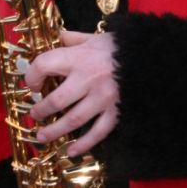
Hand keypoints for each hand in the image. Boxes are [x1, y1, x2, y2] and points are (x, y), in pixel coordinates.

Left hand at [26, 30, 118, 156]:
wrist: (154, 56)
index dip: (31, 75)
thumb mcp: (96, 37)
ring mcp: (103, 98)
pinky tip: (71, 151)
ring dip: (54, 131)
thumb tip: (58, 36)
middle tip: (34, 116)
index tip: (32, 84)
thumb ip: (75, 39)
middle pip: (56, 100)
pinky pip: (97, 132)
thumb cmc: (123, 46)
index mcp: (80, 57)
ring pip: (73, 120)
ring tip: (42, 136)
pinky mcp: (116, 111)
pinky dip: (83, 144)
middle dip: (41, 111)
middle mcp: (88, 79)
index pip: (44, 65)